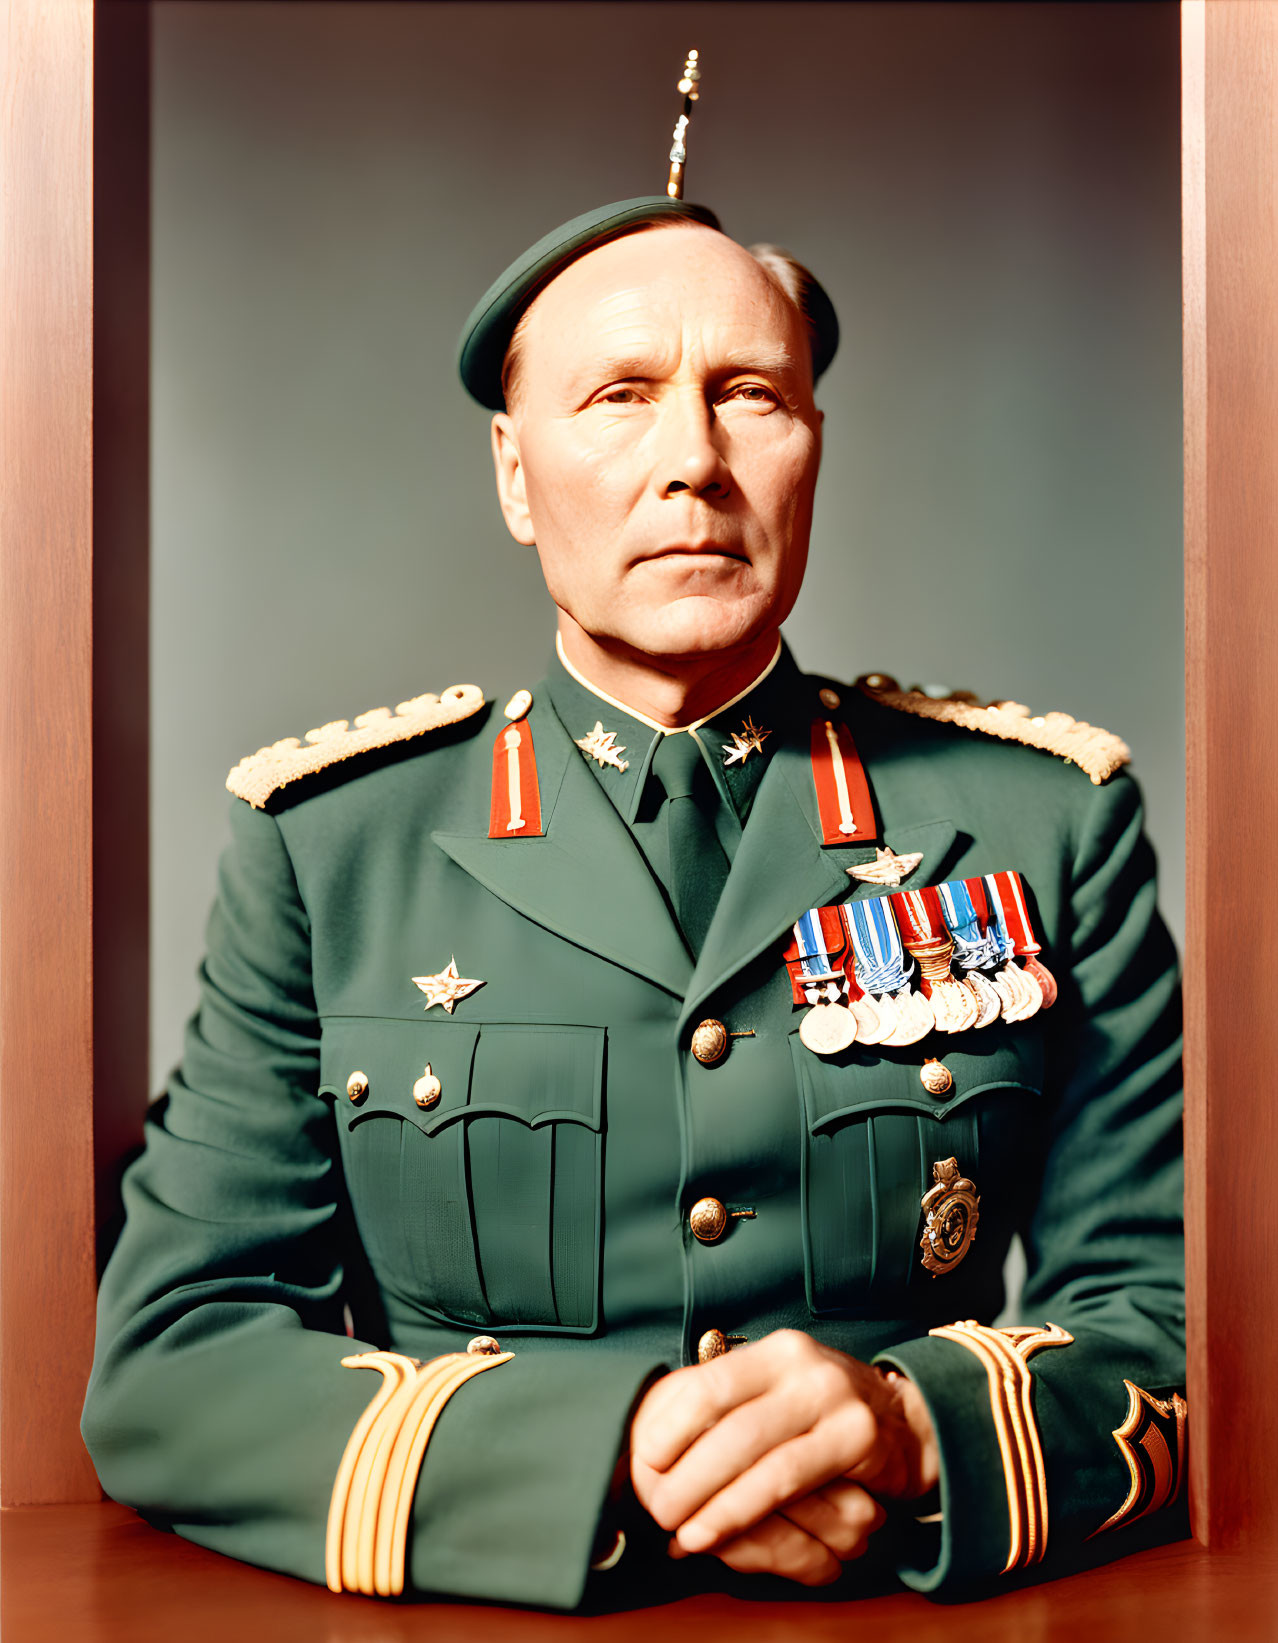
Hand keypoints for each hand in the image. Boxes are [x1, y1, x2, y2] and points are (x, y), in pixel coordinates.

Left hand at [629, 1330, 937, 1581]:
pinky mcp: (857, 1438)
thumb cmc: (824, 1412)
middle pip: (725, 1418)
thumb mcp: (778, 1391)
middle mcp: (803, 1365)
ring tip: (678, 1527)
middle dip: (682, 1468)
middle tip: (654, 1504)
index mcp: (776, 1350)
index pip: (709, 1380)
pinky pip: (787, 1476)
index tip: (643, 1456)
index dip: (670, 1421)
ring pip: (752, 1449)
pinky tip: (716, 1528)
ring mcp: (833, 1398)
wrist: (909, 1422)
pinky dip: (743, 1507)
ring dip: (707, 1495)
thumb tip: (657, 1451)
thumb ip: (728, 1409)